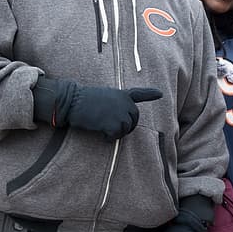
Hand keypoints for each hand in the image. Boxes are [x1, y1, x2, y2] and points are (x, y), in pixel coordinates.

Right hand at [33, 75, 161, 139]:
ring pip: (125, 129)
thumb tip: (124, 120)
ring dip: (116, 133)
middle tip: (111, 128)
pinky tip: (101, 133)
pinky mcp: (115, 123)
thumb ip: (117, 105)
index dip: (150, 94)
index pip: (139, 94)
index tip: (160, 94)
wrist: (72, 101)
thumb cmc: (83, 100)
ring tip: (102, 127)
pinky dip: (109, 137)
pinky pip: (116, 136)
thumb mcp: (104, 97)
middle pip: (133, 120)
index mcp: (122, 94)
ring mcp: (121, 113)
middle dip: (126, 127)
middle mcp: (125, 102)